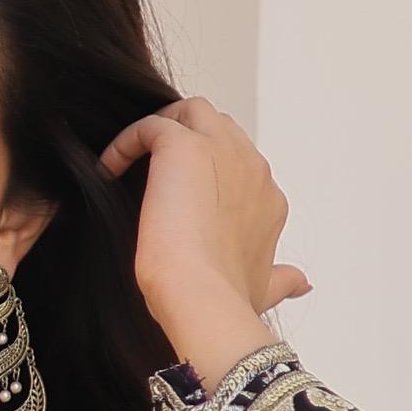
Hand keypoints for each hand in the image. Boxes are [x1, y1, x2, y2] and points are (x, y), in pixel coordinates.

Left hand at [99, 95, 310, 388]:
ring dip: (163, 127)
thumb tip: (302, 284)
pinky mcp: (184, 146)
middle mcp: (252, 168)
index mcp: (268, 198)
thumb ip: (281, 280)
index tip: (179, 198)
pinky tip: (109, 167)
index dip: (208, 173)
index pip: (238, 164)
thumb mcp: (261, 288)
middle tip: (153, 170)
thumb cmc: (226, 299)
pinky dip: (128, 140)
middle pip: (220, 129)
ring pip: (193, 112)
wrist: (203, 297)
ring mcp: (223, 151)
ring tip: (135, 159)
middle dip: (188, 139)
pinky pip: (152, 125)